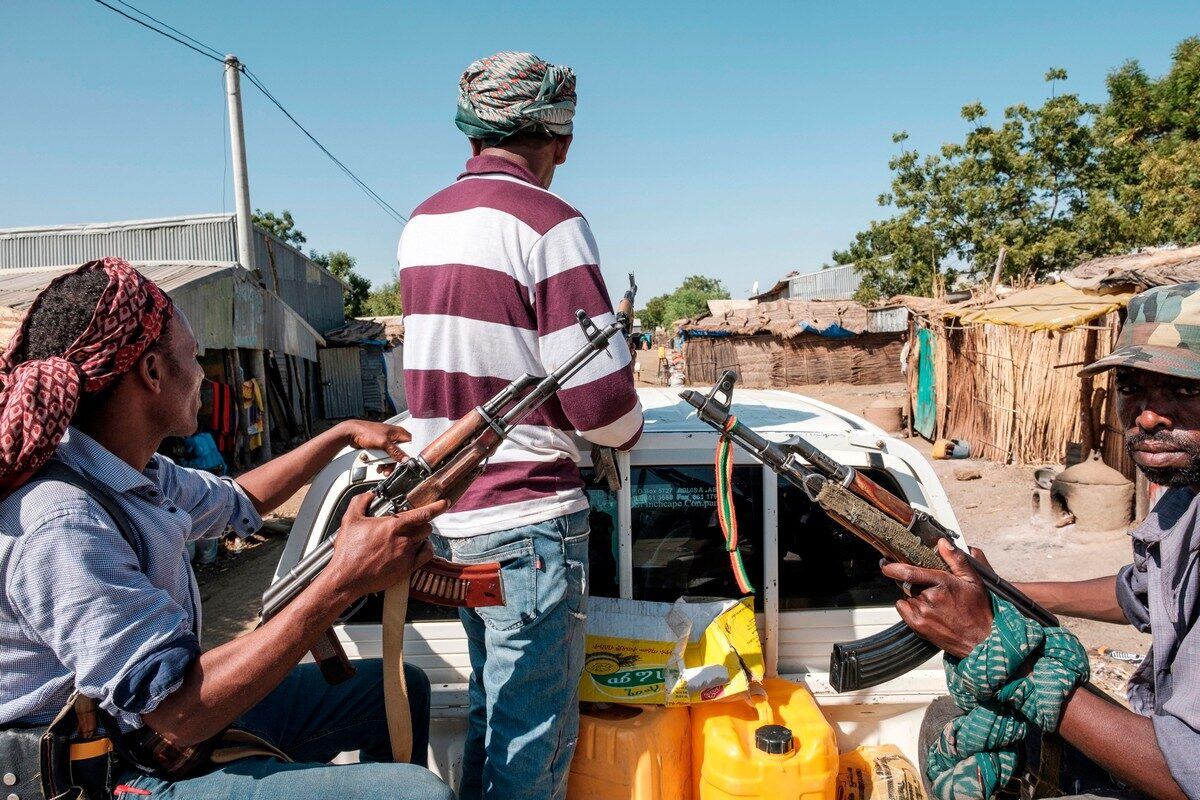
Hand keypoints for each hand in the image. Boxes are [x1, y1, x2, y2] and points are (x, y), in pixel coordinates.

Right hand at [327, 492, 446, 598]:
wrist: (346, 578)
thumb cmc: (348, 553)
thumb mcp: (350, 520)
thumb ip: (360, 502)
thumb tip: (369, 495)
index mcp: (392, 526)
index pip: (423, 513)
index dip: (437, 506)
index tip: (444, 503)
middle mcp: (403, 541)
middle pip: (426, 527)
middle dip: (422, 523)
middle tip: (412, 523)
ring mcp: (406, 555)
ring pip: (425, 540)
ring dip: (421, 536)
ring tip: (408, 537)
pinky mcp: (407, 569)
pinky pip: (426, 556)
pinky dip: (425, 550)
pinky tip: (417, 548)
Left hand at [341, 420, 410, 461]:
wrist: (351, 433)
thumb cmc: (366, 431)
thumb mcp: (384, 443)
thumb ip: (396, 452)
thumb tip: (406, 459)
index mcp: (398, 432)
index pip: (412, 443)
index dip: (412, 452)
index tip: (409, 461)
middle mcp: (394, 437)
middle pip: (402, 452)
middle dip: (396, 462)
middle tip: (392, 467)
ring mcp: (387, 443)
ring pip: (393, 457)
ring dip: (388, 464)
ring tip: (384, 469)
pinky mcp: (381, 447)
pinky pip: (385, 457)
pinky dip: (382, 463)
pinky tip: (379, 466)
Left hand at [880, 539, 993, 658]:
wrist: (982, 640)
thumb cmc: (979, 610)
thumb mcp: (974, 580)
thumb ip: (957, 559)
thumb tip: (943, 543)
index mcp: (942, 583)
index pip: (909, 572)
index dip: (893, 567)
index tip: (885, 563)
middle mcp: (929, 598)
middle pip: (908, 583)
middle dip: (914, 582)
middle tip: (931, 589)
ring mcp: (922, 613)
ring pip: (907, 596)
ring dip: (915, 595)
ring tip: (935, 603)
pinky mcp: (918, 626)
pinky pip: (903, 609)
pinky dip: (910, 607)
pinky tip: (927, 610)